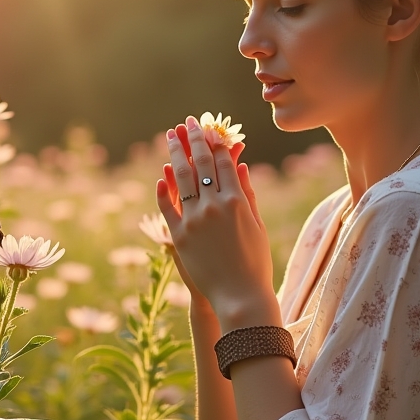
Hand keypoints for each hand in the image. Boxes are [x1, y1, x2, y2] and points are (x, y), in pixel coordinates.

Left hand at [155, 116, 278, 329]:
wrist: (240, 297)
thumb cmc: (255, 263)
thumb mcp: (257, 226)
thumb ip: (247, 194)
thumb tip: (240, 165)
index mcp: (237, 201)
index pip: (224, 162)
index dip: (216, 142)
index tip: (209, 128)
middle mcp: (214, 205)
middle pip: (201, 163)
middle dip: (194, 138)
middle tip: (188, 121)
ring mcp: (194, 220)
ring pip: (181, 178)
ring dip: (175, 153)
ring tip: (170, 136)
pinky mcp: (178, 236)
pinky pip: (167, 207)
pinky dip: (163, 189)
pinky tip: (161, 174)